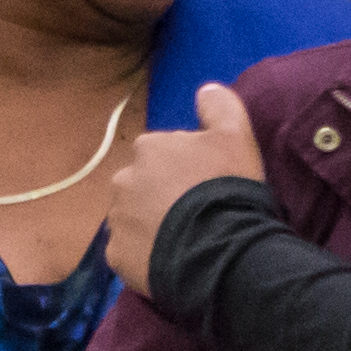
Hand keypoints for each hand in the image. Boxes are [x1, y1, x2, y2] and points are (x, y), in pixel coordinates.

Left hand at [103, 84, 270, 293]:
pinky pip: (129, 250)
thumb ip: (220, 106)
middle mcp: (123, 178)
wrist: (216, 250)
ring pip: (132, 217)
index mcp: (148, 147)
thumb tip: (205, 90)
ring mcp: (116, 219)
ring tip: (181, 239)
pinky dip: (144, 254)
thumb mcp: (235, 136)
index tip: (204, 184)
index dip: (185, 168)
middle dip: (161, 195)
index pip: (162, 153)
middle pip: (142, 184)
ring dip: (150, 224)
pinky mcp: (115, 255)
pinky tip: (168, 260)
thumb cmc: (225, 189)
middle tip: (192, 213)